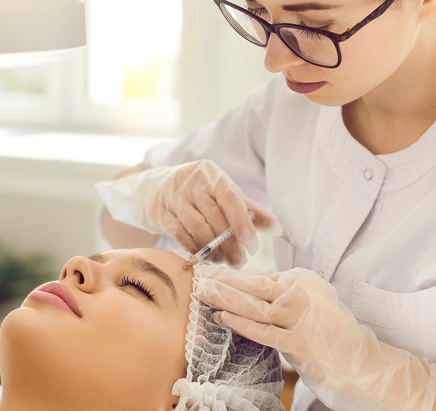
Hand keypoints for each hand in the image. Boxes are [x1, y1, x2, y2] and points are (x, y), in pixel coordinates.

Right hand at [95, 160, 279, 266]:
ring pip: (197, 228)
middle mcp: (191, 182)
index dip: (242, 222)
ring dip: (212, 249)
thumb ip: (248, 209)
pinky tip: (204, 257)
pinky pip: (179, 235)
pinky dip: (194, 249)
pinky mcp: (159, 212)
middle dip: (229, 243)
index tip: (252, 244)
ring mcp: (172, 196)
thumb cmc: (199, 193)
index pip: (230, 197)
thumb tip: (278, 227)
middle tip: (239, 261)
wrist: (156, 187)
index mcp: (211, 174)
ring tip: (223, 261)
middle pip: (214, 217)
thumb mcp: (222, 194)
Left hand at [196, 267, 435, 409]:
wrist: (364, 363)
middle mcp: (303, 293)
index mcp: (304, 279)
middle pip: (254, 285)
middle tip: (197, 277)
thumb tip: (244, 288)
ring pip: (255, 306)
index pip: (260, 276)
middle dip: (222, 281)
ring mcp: (302, 317)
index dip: (231, 275)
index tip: (208, 272)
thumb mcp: (311, 303)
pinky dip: (241, 324)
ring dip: (226, 299)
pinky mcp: (300, 342)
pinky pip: (264, 331)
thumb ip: (283, 294)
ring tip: (204, 294)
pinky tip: (222, 318)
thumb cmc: (332, 334)